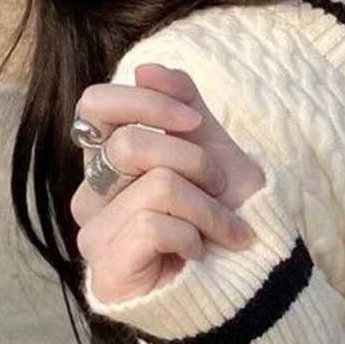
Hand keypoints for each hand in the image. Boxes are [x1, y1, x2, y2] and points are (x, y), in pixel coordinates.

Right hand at [71, 63, 265, 306]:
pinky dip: (194, 236)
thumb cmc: (228, 212)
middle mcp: (92, 195)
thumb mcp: (215, 147)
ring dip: (208, 207)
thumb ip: (183, 104)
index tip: (194, 123)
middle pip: (129, 145)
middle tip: (219, 187)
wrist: (252, 274)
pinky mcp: (106, 273)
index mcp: (109, 160)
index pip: (95, 106)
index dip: (146, 104)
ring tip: (222, 230)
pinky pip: (154, 226)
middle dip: (194, 162)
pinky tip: (198, 253)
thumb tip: (144, 69)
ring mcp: (94, 235)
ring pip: (156, 188)